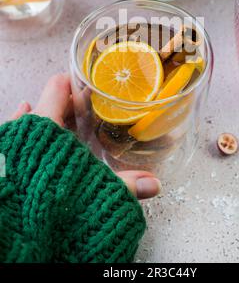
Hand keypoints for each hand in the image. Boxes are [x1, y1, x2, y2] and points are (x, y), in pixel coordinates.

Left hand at [11, 74, 160, 199]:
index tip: (88, 86)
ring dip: (50, 119)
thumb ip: (124, 184)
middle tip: (86, 109)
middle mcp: (26, 128)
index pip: (58, 87)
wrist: (13, 228)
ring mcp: (13, 142)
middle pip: (48, 104)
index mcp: (46, 124)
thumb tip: (152, 184)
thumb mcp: (92, 188)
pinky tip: (36, 129)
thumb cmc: (43, 198)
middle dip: (68, 105)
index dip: (74, 83)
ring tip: (65, 119)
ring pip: (33, 121)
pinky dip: (29, 130)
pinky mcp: (8, 158)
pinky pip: (16, 135)